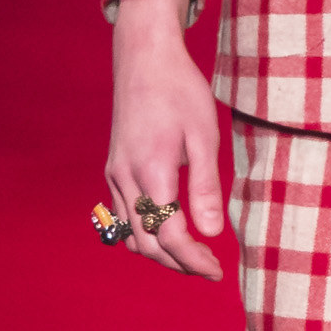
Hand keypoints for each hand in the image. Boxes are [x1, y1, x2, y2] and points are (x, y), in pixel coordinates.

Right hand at [105, 0, 226, 279]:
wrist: (144, 59)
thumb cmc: (180, 91)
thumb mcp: (205, 136)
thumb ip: (207, 187)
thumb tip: (212, 232)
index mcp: (152, 171)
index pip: (170, 235)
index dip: (194, 260)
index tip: (218, 270)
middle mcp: (125, 178)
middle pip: (147, 243)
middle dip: (178, 264)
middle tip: (210, 269)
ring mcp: (114, 175)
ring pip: (130, 235)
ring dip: (159, 253)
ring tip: (192, 255)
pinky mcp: (112, 170)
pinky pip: (121, 217)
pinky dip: (143, 234)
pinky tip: (167, 231)